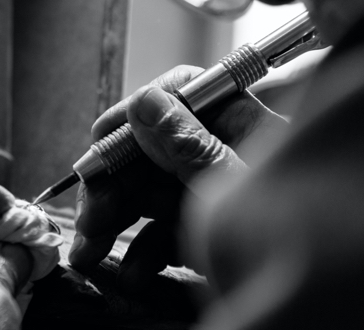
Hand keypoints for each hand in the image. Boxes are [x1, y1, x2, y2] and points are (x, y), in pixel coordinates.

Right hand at [69, 65, 286, 292]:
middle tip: (89, 215)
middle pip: (151, 150)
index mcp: (239, 126)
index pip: (179, 95)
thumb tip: (145, 103)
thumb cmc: (288, 240)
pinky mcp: (200, 226)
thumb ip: (190, 146)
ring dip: (115, 222)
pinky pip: (162, 228)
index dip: (134, 114)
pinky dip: (143, 250)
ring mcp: (206, 190)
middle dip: (113, 184)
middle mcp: (218, 152)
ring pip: (148, 192)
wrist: (300, 293)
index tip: (100, 141)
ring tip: (90, 251)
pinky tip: (135, 272)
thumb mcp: (235, 190)